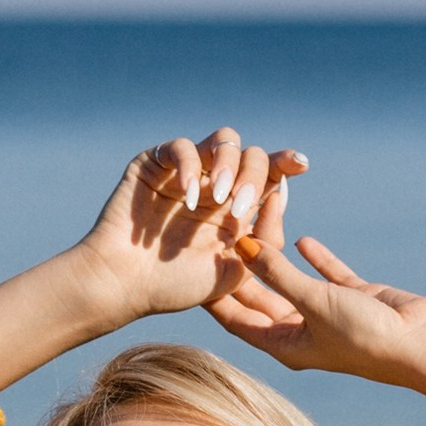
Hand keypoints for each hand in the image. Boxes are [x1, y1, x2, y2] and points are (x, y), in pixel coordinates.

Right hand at [77, 129, 310, 323]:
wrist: (126, 284)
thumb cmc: (177, 283)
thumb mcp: (236, 270)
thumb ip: (266, 238)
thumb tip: (279, 194)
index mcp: (236, 207)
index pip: (269, 175)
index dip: (286, 162)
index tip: (300, 164)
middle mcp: (214, 184)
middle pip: (250, 155)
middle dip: (253, 176)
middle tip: (237, 206)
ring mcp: (185, 172)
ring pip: (222, 141)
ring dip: (227, 165)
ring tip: (217, 199)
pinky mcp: (155, 164)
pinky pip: (180, 147)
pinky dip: (189, 166)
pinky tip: (189, 196)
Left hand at [206, 231, 425, 397]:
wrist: (421, 343)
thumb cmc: (364, 335)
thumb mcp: (311, 302)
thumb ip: (277, 273)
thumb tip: (242, 244)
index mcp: (284, 345)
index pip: (236, 319)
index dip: (214, 293)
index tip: (192, 265)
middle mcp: (301, 331)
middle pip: (260, 296)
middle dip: (243, 266)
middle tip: (222, 232)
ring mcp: (328, 314)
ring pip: (292, 280)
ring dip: (278, 254)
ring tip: (260, 223)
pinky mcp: (354, 298)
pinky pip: (325, 274)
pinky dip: (312, 258)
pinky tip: (300, 237)